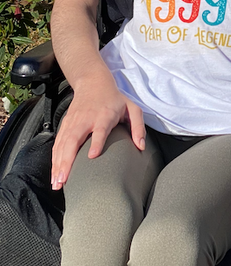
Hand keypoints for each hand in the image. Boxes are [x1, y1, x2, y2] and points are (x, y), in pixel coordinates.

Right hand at [51, 72, 145, 189]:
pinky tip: (54, 173)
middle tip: (64, 180)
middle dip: (67, 161)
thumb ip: (138, 127)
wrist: (93, 82)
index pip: (100, 130)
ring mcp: (73, 122)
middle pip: (74, 140)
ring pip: (62, 144)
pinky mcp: (65, 125)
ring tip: (56, 183)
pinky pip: (58, 144)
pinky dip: (54, 159)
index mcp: (104, 115)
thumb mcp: (132, 108)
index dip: (96, 142)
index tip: (92, 156)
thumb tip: (141, 147)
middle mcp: (86, 119)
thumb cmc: (115, 99)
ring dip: (58, 164)